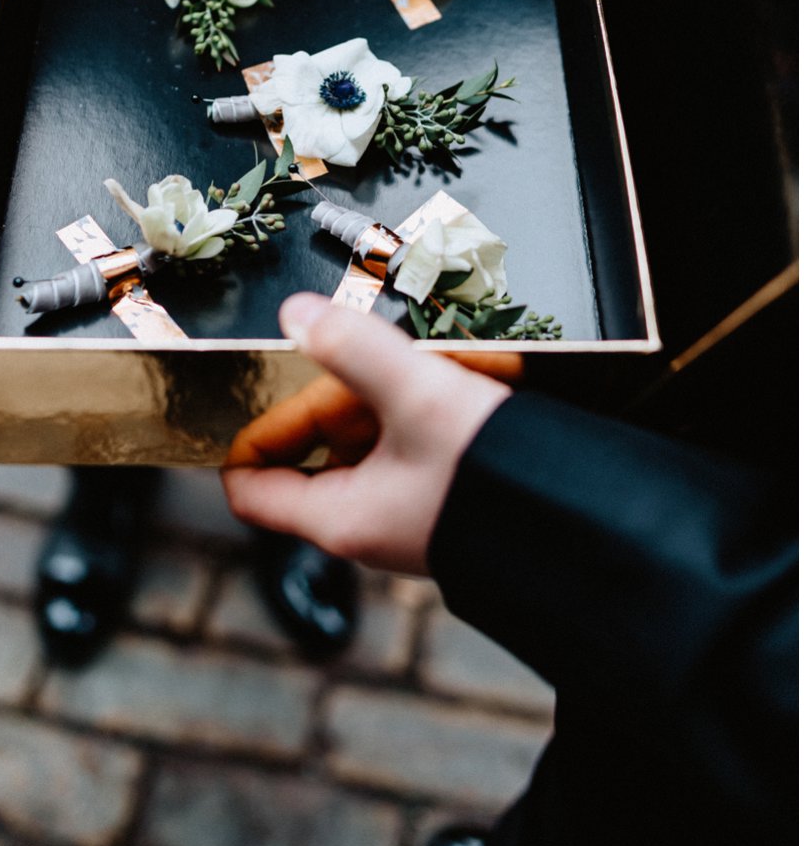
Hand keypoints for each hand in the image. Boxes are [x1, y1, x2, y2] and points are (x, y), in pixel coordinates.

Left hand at [220, 293, 518, 576]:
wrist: (598, 532)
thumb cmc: (501, 480)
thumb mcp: (419, 397)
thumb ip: (352, 349)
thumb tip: (296, 314)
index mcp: (339, 519)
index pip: (251, 488)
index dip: (246, 436)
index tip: (258, 385)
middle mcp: (370, 525)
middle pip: (316, 449)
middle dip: (334, 393)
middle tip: (360, 349)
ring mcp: (412, 516)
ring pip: (371, 439)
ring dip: (385, 393)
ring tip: (424, 358)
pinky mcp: (452, 501)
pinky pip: (417, 444)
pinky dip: (424, 408)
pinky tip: (463, 378)